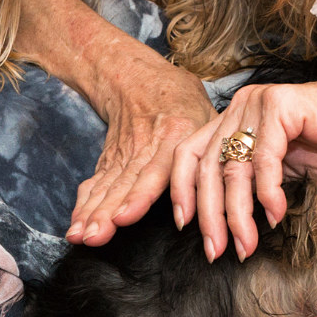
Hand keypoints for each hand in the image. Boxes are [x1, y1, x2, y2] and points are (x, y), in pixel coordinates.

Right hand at [66, 35, 214, 244]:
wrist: (137, 78)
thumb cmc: (181, 102)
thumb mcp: (205, 116)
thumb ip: (216, 149)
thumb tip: (241, 189)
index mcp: (172, 136)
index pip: (153, 170)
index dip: (137, 196)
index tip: (124, 218)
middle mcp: (142, 147)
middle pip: (121, 184)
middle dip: (105, 214)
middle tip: (92, 237)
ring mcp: (121, 156)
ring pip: (105, 187)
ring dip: (90, 214)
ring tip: (79, 237)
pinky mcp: (108, 161)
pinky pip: (95, 185)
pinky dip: (83, 206)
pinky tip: (75, 227)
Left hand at [177, 79, 316, 258]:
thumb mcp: (279, 167)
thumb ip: (249, 181)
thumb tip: (222, 221)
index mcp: (232, 118)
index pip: (189, 154)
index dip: (182, 191)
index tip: (185, 226)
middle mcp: (238, 106)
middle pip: (206, 166)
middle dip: (209, 214)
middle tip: (214, 249)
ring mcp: (256, 103)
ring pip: (233, 169)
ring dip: (237, 214)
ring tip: (246, 244)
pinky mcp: (279, 106)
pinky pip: (264, 161)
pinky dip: (268, 193)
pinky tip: (275, 215)